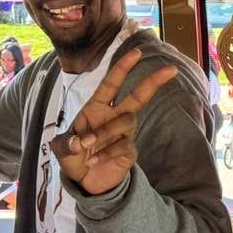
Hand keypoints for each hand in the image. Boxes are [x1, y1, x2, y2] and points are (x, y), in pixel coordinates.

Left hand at [51, 49, 176, 195]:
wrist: (85, 180)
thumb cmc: (74, 156)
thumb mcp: (61, 149)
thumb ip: (66, 144)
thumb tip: (78, 142)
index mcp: (97, 108)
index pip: (111, 84)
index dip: (123, 68)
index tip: (136, 52)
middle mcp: (114, 116)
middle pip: (138, 96)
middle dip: (153, 82)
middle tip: (171, 69)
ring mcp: (124, 133)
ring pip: (126, 121)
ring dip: (105, 133)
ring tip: (87, 147)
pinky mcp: (130, 151)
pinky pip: (124, 146)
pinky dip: (107, 153)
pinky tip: (94, 161)